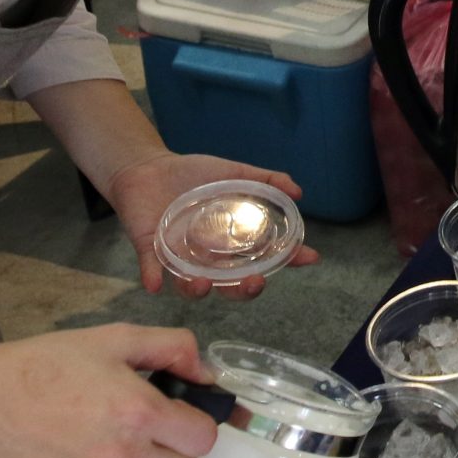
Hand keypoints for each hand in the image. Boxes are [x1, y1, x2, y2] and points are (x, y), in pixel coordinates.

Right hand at [0, 325, 219, 457]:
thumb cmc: (45, 366)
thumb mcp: (115, 338)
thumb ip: (172, 347)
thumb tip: (206, 374)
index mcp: (138, 412)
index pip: (203, 437)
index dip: (193, 422)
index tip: (175, 416)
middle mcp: (121, 457)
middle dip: (173, 450)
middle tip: (148, 434)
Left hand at [105, 151, 320, 298]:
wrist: (148, 167)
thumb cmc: (193, 174)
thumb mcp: (234, 173)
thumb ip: (266, 181)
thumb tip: (298, 192)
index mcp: (231, 242)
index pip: (264, 257)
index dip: (288, 260)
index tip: (309, 257)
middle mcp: (209, 256)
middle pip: (230, 285)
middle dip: (243, 291)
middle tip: (255, 282)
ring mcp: (180, 257)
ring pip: (190, 285)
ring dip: (197, 290)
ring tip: (203, 283)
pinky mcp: (151, 251)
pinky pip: (152, 269)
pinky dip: (153, 277)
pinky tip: (155, 285)